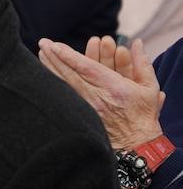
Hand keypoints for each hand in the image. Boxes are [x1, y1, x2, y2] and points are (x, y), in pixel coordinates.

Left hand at [38, 36, 163, 148]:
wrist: (134, 145)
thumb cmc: (142, 115)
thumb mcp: (149, 89)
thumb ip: (142, 64)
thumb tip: (137, 43)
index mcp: (112, 87)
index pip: (86, 68)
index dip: (69, 56)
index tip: (55, 46)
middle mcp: (95, 97)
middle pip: (69, 74)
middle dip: (54, 57)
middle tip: (42, 43)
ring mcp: (84, 107)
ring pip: (63, 84)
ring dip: (51, 68)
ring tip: (40, 54)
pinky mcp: (79, 114)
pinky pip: (63, 96)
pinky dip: (53, 84)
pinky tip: (45, 76)